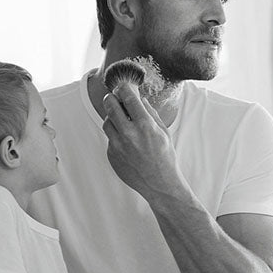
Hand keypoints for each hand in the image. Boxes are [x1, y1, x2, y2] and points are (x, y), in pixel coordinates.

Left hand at [102, 85, 180, 199]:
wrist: (159, 184)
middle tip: (114, 99)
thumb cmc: (165, 158)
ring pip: (107, 122)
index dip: (123, 88)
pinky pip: (109, 139)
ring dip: (113, 118)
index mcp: (145, 126)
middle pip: (110, 105)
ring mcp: (118, 146)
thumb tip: (140, 99)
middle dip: (112, 99)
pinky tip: (127, 144)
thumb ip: (150, 113)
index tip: (122, 88)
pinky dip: (116, 137)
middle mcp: (129, 134)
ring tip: (123, 123)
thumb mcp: (163, 132)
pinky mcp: (111, 155)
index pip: (128, 96)